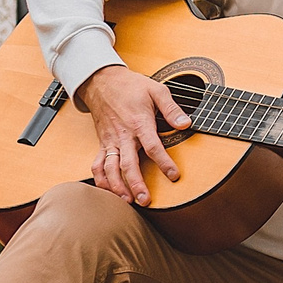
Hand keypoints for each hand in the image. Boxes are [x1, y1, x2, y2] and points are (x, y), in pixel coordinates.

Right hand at [80, 64, 187, 205]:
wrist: (102, 82)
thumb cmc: (131, 86)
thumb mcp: (156, 90)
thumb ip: (171, 108)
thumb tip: (185, 123)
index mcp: (139, 123)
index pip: (152, 147)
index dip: (164, 162)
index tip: (174, 176)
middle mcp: (123, 135)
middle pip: (128, 164)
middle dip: (136, 184)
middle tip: (146, 200)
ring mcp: (110, 141)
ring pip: (110, 169)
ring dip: (117, 187)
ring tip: (128, 201)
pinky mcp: (103, 144)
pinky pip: (97, 165)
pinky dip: (100, 180)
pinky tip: (109, 191)